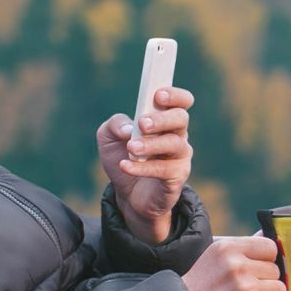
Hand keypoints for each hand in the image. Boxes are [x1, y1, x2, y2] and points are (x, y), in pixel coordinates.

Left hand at [98, 86, 196, 239]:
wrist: (127, 195)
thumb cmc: (123, 157)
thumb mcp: (108, 138)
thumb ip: (114, 125)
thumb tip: (128, 128)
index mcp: (165, 120)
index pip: (182, 101)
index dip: (174, 95)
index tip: (157, 95)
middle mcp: (177, 135)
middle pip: (181, 118)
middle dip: (162, 119)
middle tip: (143, 123)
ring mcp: (179, 157)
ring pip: (175, 144)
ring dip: (152, 144)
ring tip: (131, 148)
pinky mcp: (176, 178)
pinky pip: (165, 170)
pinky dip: (143, 168)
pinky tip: (126, 166)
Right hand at [180, 235, 284, 290]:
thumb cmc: (200, 284)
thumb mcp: (215, 256)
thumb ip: (243, 247)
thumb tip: (268, 233)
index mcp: (229, 248)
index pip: (270, 247)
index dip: (266, 258)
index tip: (257, 266)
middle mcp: (238, 265)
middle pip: (275, 269)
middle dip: (265, 279)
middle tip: (245, 286)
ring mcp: (245, 288)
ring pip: (279, 288)